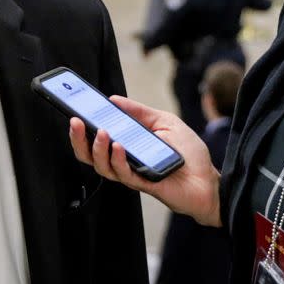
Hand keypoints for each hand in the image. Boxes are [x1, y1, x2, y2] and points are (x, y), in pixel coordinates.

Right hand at [67, 96, 221, 226]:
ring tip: (101, 132)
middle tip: (75, 122)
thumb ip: (140, 112)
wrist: (210, 181)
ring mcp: (131, 173)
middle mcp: (123, 160)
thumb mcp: (165, 122)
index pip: (96, 137)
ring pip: (101, 165)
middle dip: (78, 139)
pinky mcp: (142, 184)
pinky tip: (119, 146)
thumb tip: (113, 100)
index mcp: (126, 144)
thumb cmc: (189, 153)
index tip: (74, 110)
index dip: (82, 127)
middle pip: (89, 154)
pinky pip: (123, 173)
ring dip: (97, 148)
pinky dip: (118, 159)